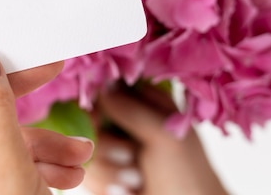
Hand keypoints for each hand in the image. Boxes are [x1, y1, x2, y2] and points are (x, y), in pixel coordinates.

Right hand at [84, 86, 226, 194]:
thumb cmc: (187, 175)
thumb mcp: (164, 134)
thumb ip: (132, 109)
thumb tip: (102, 87)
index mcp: (146, 102)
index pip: (106, 86)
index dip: (96, 101)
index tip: (98, 117)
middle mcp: (126, 121)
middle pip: (87, 119)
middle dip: (105, 143)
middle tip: (130, 155)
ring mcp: (113, 147)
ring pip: (83, 148)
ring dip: (109, 168)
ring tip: (136, 179)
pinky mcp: (104, 172)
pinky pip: (85, 171)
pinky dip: (102, 183)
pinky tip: (125, 190)